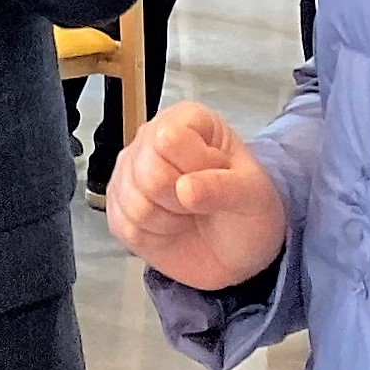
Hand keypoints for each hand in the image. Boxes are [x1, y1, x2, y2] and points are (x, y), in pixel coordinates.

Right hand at [103, 101, 287, 291]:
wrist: (237, 248)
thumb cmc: (246, 208)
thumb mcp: (252, 194)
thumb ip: (222, 187)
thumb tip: (185, 189)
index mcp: (186, 121)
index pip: (168, 139)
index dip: (194, 166)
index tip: (217, 174)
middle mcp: (150, 140)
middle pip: (147, 174)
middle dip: (180, 200)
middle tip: (202, 201)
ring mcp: (129, 173)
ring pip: (134, 204)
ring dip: (168, 221)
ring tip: (188, 214)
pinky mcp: (118, 206)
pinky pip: (123, 226)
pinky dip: (152, 238)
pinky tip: (170, 228)